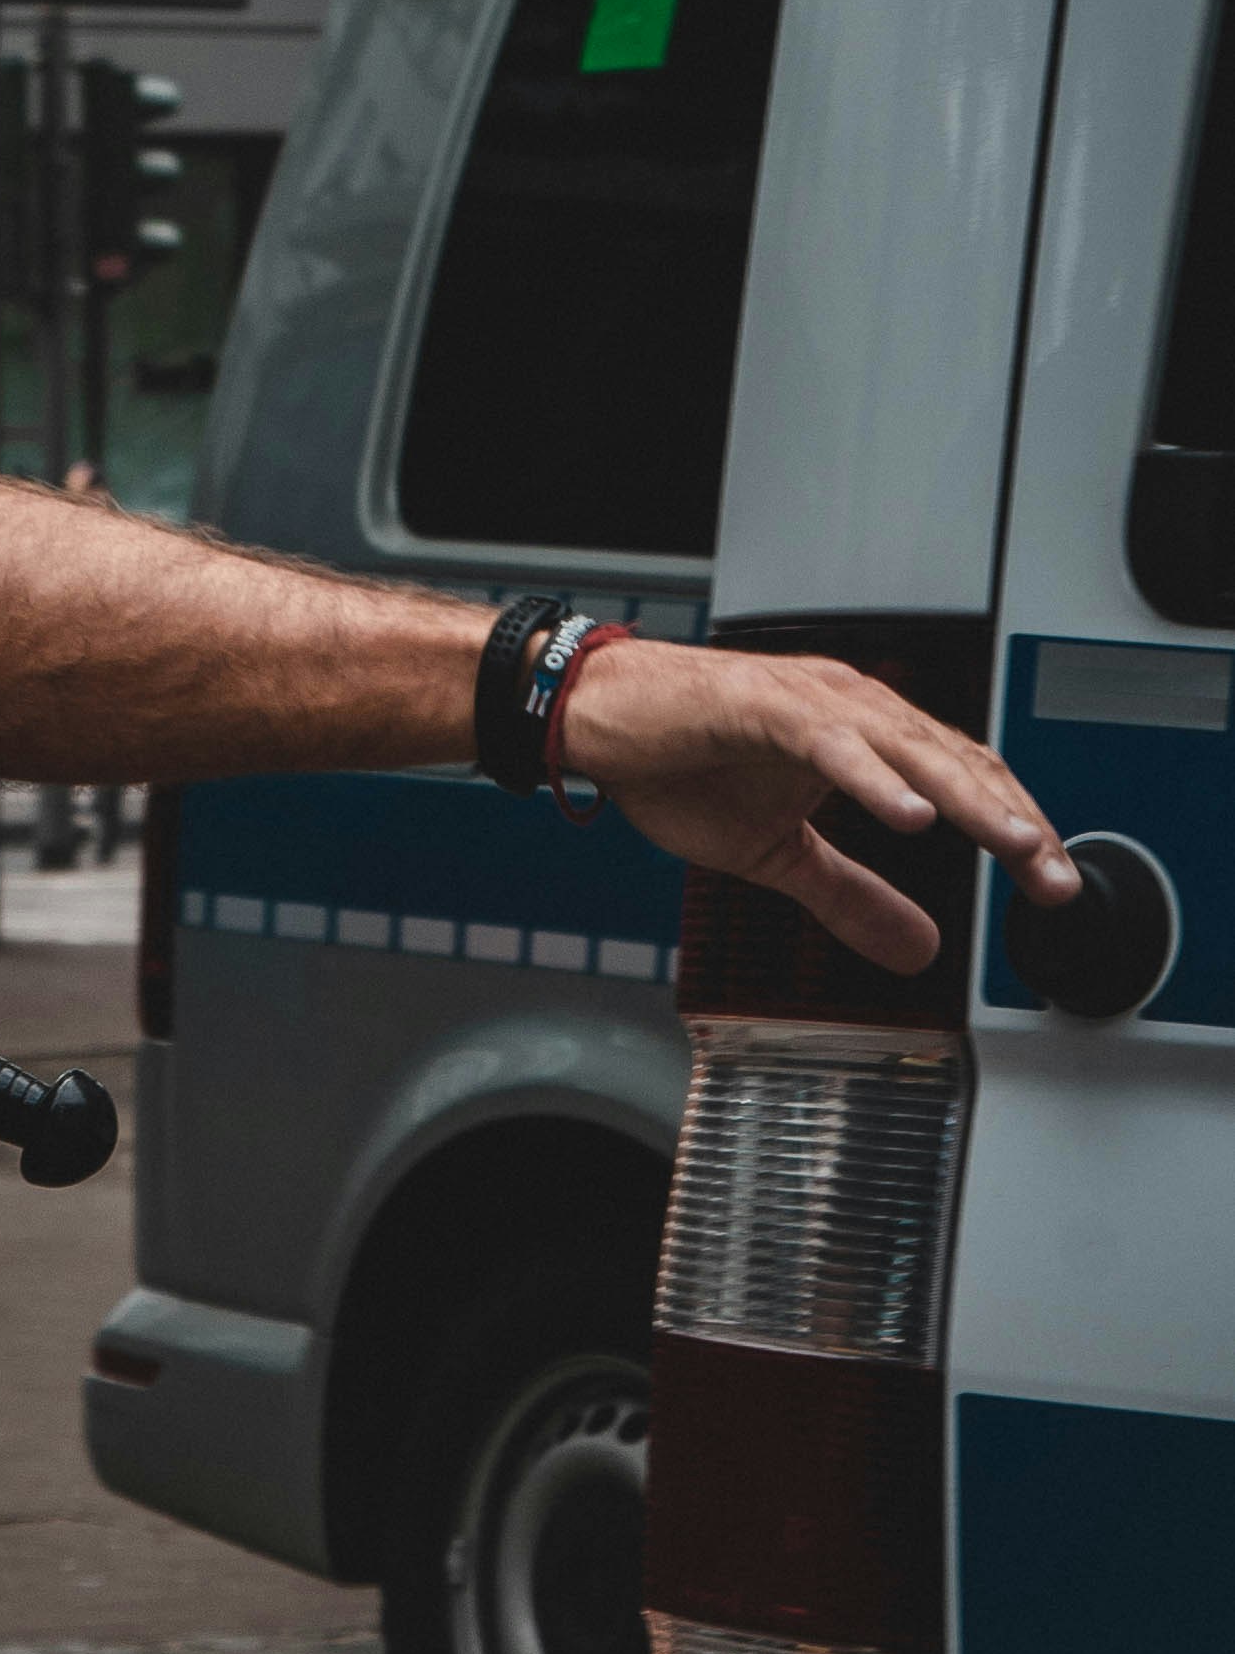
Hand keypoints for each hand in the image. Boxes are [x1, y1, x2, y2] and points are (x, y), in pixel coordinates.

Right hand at [565, 638, 1077, 972]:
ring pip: (909, 750)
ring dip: (966, 800)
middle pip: (956, 763)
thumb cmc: (677, 767)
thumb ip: (849, 897)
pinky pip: (830, 744)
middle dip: (1013, 823)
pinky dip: (872, 779)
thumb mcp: (777, 857)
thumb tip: (919, 951)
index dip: (1014, 828)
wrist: (596, 720)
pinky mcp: (763, 707)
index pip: (962, 779)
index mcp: (864, 737)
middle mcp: (853, 708)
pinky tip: (910, 816)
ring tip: (1014, 844)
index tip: (1053, 884)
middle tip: (1056, 878)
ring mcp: (812, 702)